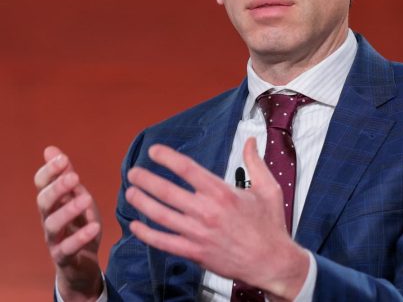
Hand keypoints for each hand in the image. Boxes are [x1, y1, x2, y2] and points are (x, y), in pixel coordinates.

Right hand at [35, 146, 103, 300]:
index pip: (41, 184)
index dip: (49, 171)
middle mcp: (48, 219)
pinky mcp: (64, 257)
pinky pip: (68, 248)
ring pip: (52, 224)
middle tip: (74, 176)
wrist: (82, 263)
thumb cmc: (79, 225)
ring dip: (68, 210)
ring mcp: (54, 239)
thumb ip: (66, 176)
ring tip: (86, 198)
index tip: (63, 159)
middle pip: (43, 202)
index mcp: (52, 202)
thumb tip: (50, 149)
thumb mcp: (77, 197)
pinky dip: (81, 236)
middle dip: (57, 187)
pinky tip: (94, 226)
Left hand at [125, 137, 308, 299]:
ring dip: (142, 202)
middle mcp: (207, 212)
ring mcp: (198, 234)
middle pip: (167, 191)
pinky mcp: (195, 252)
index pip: (187, 168)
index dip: (166, 157)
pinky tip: (136, 225)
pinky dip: (147, 234)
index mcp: (222, 193)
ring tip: (130, 192)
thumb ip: (255, 162)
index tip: (154, 151)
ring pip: (161, 216)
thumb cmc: (270, 226)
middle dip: (146, 179)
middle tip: (134, 172)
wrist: (272, 262)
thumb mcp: (268, 189)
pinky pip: (164, 242)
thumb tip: (250, 140)